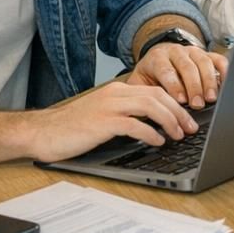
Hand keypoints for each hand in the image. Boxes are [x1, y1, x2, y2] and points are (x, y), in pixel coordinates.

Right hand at [27, 81, 197, 162]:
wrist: (42, 132)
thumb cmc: (72, 128)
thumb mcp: (103, 116)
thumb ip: (126, 115)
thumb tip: (153, 127)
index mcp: (117, 90)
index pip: (155, 91)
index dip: (176, 105)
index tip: (188, 119)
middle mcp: (115, 94)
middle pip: (158, 96)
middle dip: (179, 112)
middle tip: (191, 128)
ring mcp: (109, 106)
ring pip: (151, 106)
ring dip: (170, 121)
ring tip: (179, 135)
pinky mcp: (102, 122)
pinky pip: (134, 124)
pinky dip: (150, 133)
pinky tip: (158, 141)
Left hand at [130, 42, 227, 108]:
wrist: (158, 58)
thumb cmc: (149, 75)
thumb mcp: (138, 83)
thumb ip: (141, 94)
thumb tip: (144, 112)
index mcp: (157, 58)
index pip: (167, 70)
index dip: (174, 86)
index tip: (180, 101)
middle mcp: (176, 52)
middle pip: (187, 67)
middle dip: (194, 87)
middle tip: (197, 105)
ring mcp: (193, 51)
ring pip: (203, 62)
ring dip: (209, 82)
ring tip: (211, 98)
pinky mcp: (206, 54)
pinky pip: (218, 59)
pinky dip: (224, 70)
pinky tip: (226, 83)